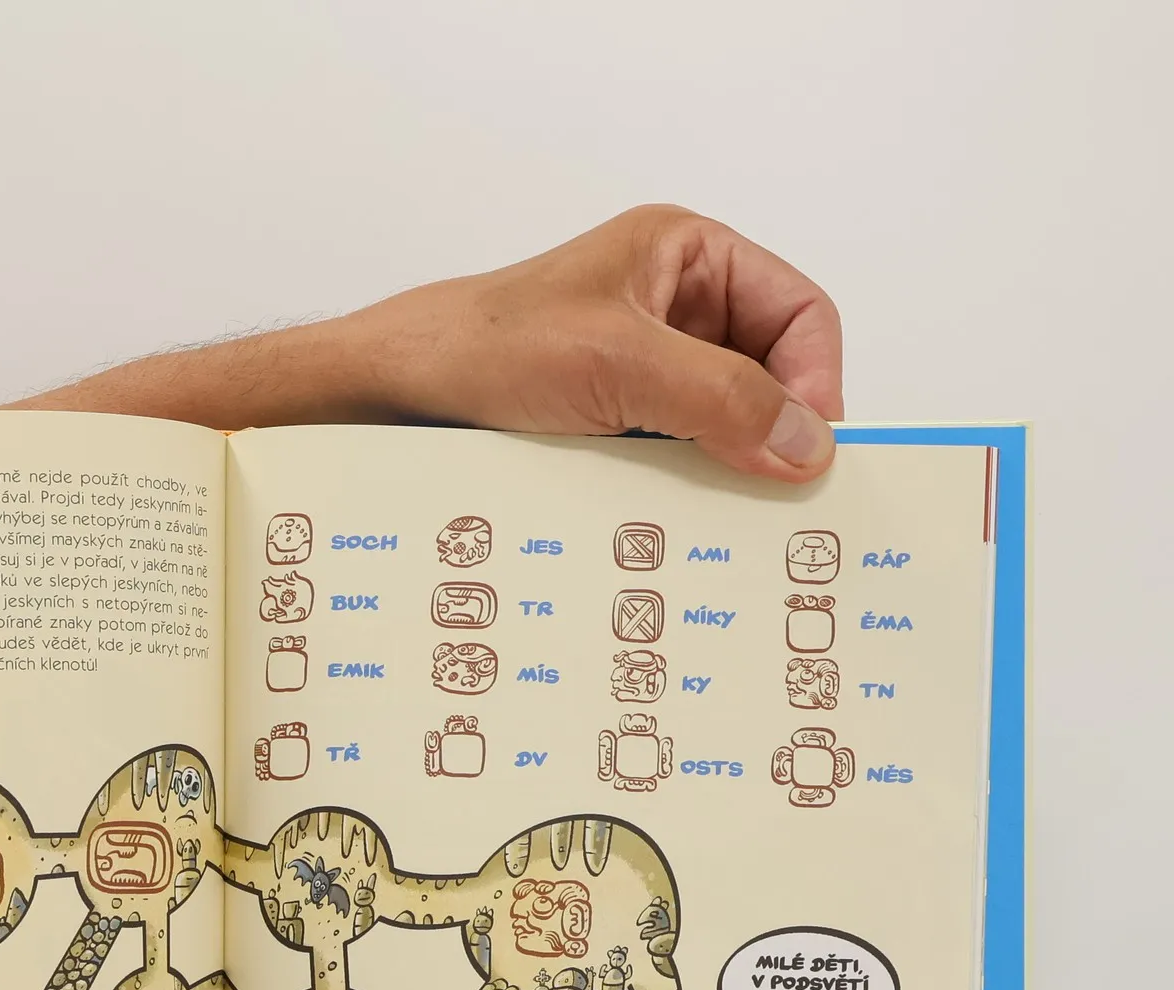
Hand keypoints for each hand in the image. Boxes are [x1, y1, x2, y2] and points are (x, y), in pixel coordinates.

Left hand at [344, 206, 842, 482]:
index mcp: (685, 255)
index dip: (816, 378)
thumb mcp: (618, 366)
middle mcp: (674, 307)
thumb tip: (807, 443)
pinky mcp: (614, 423)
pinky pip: (678, 456)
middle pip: (770, 373)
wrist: (393, 397)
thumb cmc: (484, 351)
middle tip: (780, 494)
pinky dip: (687, 485)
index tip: (810, 447)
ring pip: (725, 422)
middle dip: (775, 429)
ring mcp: (644, 369)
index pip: (798, 312)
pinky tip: (679, 514)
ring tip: (726, 508)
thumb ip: (720, 399)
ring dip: (728, 464)